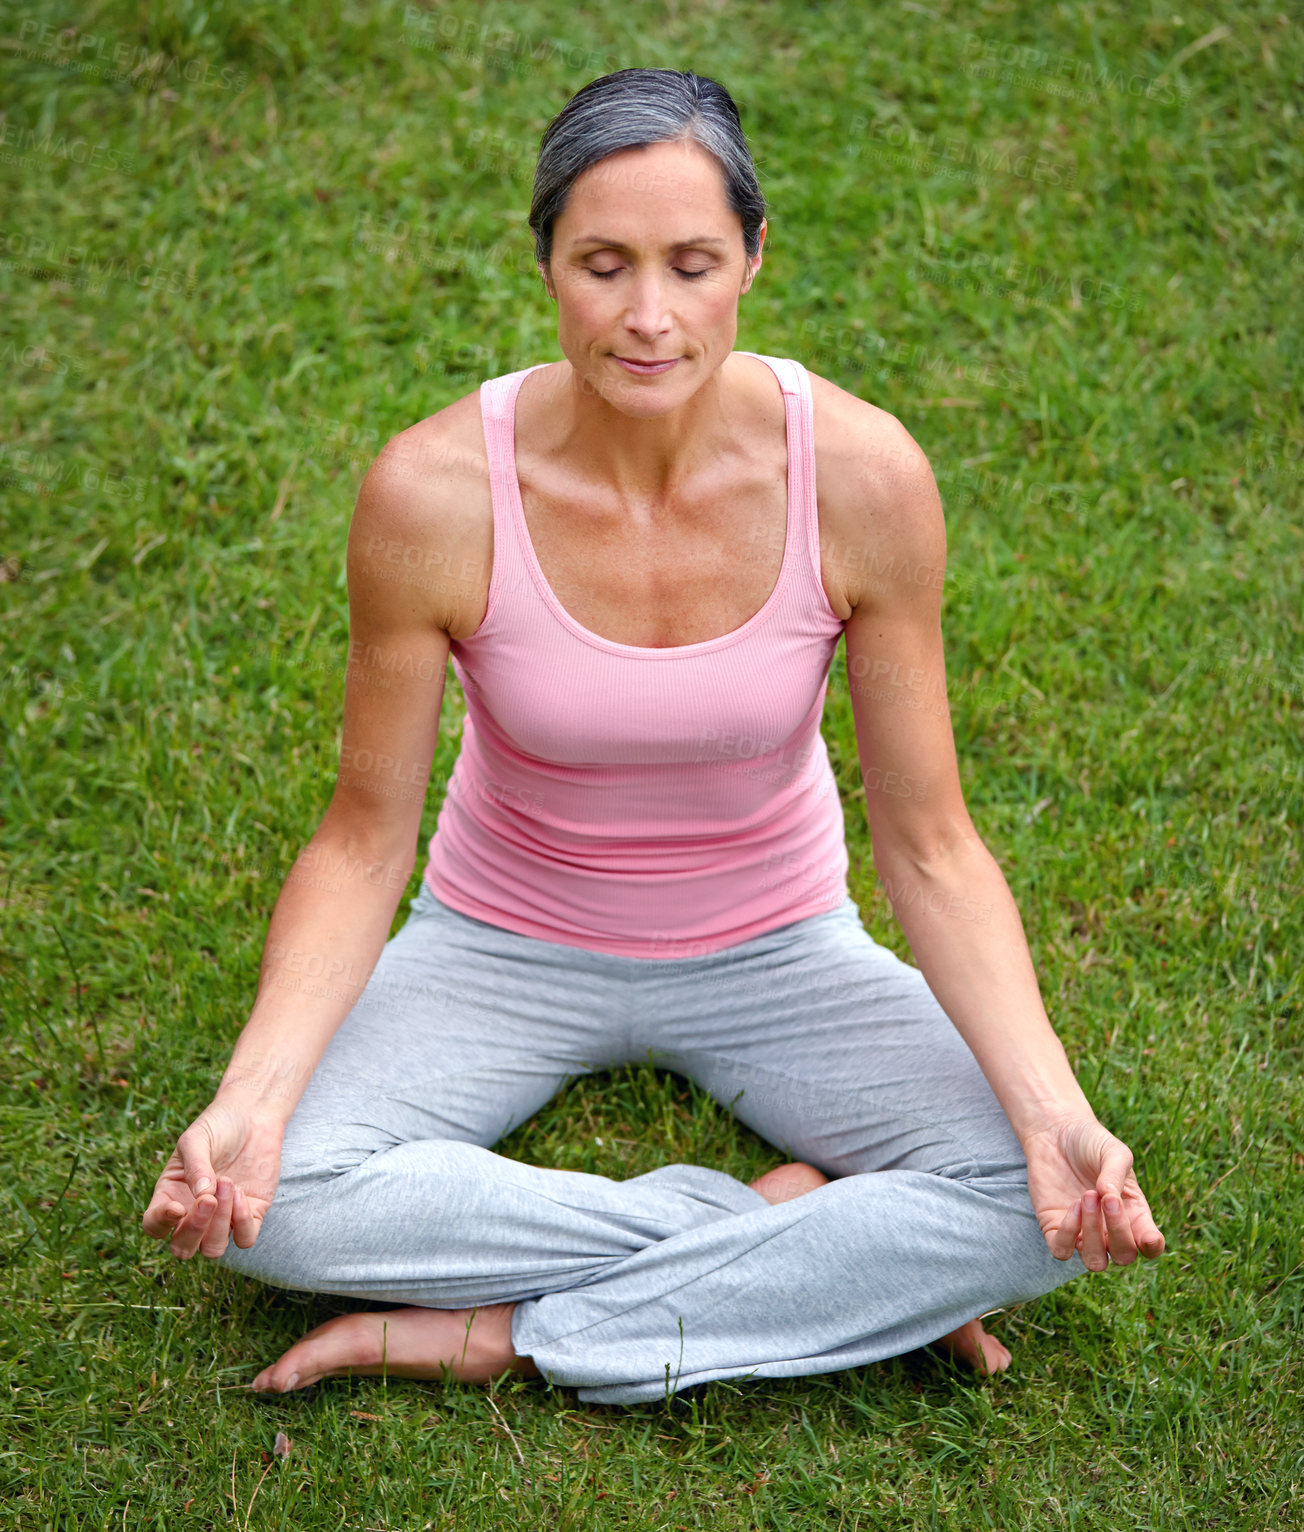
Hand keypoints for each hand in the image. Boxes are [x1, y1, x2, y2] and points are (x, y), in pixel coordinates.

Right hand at [141, 1098, 284, 1260]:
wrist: (253, 1116)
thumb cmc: (217, 1127)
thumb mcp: (197, 1139)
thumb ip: (196, 1166)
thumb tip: (202, 1196)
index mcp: (171, 1196)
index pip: (154, 1225)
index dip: (161, 1224)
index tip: (177, 1207)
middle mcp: (193, 1214)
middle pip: (182, 1248)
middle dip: (195, 1229)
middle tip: (210, 1199)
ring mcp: (222, 1219)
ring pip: (213, 1248)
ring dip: (221, 1223)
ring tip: (229, 1184)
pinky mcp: (251, 1215)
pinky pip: (245, 1239)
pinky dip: (243, 1223)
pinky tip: (242, 1193)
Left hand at [1022, 1115, 1164, 1270]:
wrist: (1054, 1132)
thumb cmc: (1090, 1143)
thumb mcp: (1113, 1152)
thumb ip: (1116, 1175)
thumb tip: (1110, 1198)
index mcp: (1133, 1214)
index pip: (1150, 1246)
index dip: (1152, 1248)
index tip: (1150, 1237)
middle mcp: (1109, 1230)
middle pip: (1124, 1257)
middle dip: (1119, 1232)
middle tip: (1108, 1199)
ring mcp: (1082, 1232)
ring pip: (1095, 1262)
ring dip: (1093, 1235)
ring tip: (1088, 1196)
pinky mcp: (1054, 1229)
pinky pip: (1062, 1251)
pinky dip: (1069, 1234)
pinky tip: (1073, 1205)